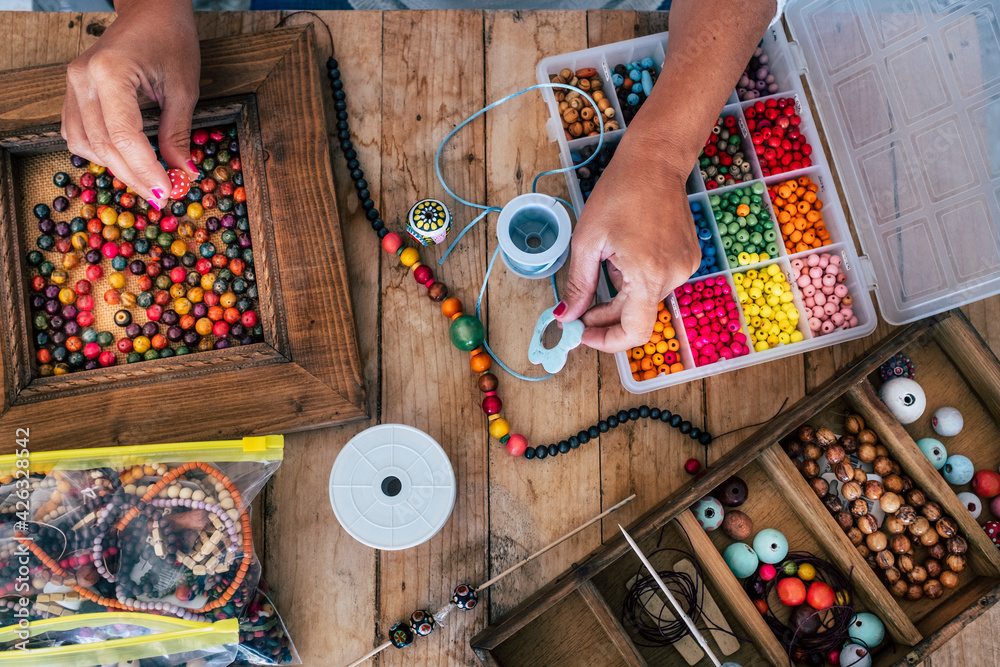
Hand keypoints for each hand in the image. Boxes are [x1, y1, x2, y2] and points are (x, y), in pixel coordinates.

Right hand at [61, 0, 199, 209]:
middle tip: (161, 197)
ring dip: (116, 168)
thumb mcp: (183, 88)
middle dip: (134, 176)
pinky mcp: (73, 91)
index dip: (145, 169)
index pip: (124, 136)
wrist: (150, 10)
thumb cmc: (170, 39)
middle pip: (103, 145)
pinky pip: (77, 132)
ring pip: (85, 144)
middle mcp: (82, 79)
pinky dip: (100, 153)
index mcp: (110, 72)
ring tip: (148, 182)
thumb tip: (183, 173)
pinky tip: (125, 161)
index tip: (167, 192)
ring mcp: (72, 84)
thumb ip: (179, 133)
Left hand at [555, 139, 700, 352]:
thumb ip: (578, 285)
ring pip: (645, 300)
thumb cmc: (620, 192)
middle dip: (605, 317)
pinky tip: (626, 252)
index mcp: (648, 274)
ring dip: (620, 294)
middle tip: (578, 310)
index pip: (634, 332)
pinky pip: (657, 283)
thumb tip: (567, 317)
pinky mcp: (688, 259)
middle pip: (636, 316)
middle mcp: (673, 275)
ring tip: (608, 261)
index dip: (606, 340)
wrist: (656, 160)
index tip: (582, 333)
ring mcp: (685, 268)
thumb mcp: (587, 241)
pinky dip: (636, 280)